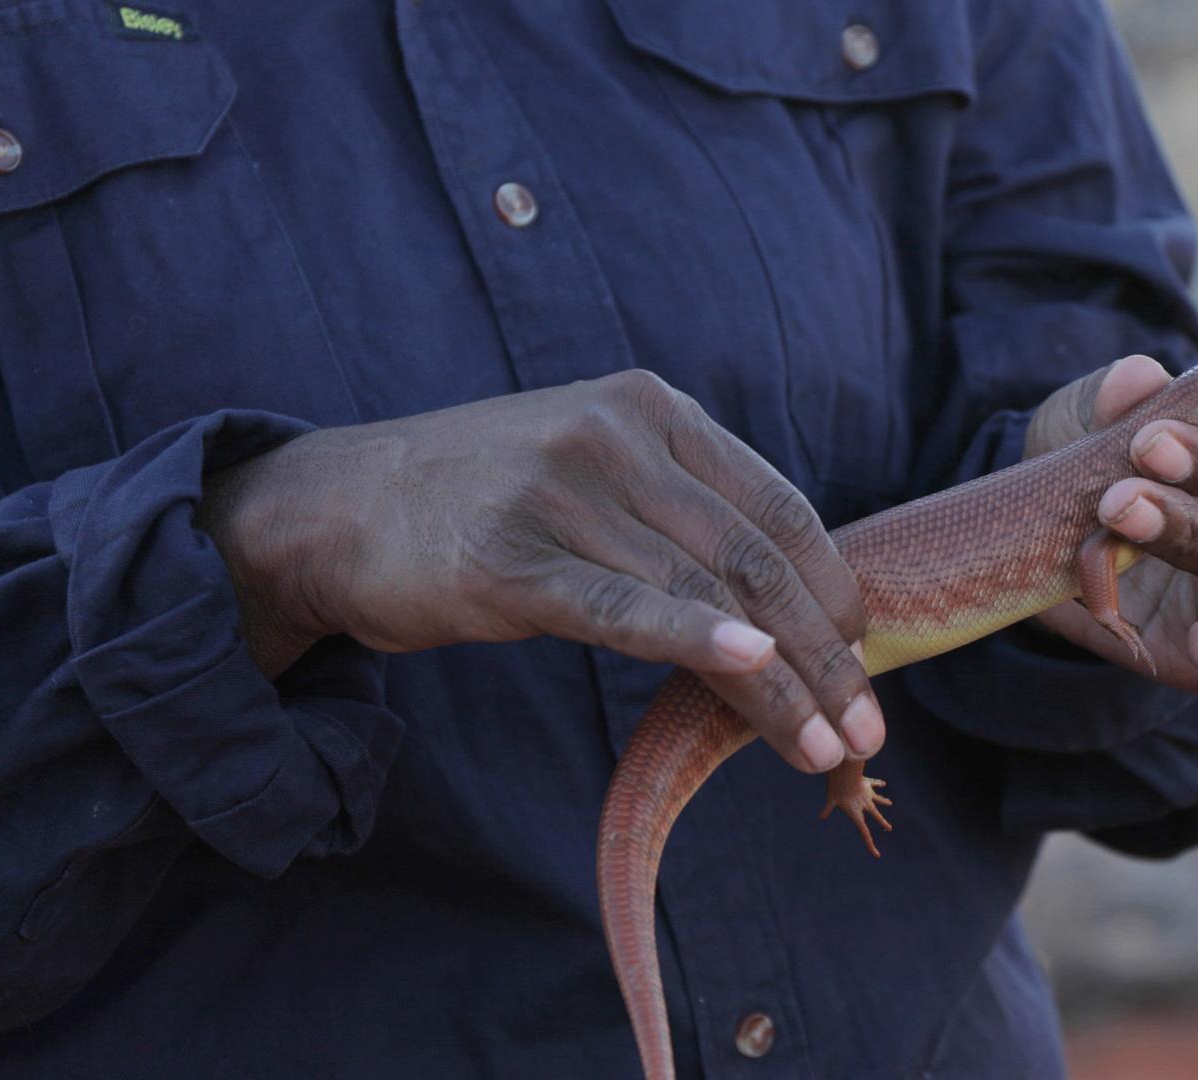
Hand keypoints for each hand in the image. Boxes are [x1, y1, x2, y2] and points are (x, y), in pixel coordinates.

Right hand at [197, 370, 881, 774]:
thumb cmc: (480, 502)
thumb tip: (788, 599)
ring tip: (826, 748)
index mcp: (652, 408)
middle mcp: (616, 435)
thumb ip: (681, 509)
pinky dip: (695, 640)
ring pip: (707, 593)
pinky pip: (624, 606)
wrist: (329, 507)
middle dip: (826, 653)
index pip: (780, 506)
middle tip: (866, 731)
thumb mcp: (592, 470)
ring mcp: (561, 492)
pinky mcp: (508, 560)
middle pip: (758, 556)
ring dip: (780, 683)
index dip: (837, 590)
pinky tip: (752, 671)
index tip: (868, 660)